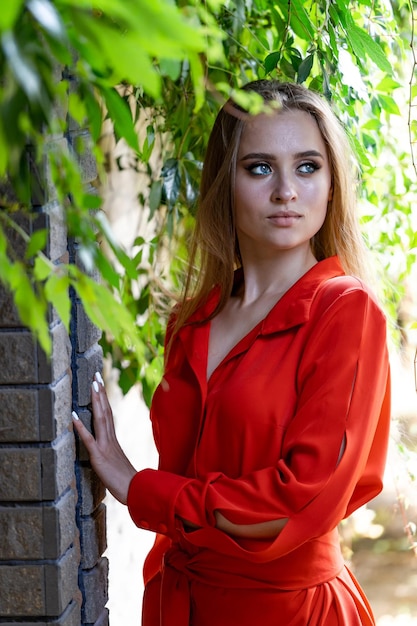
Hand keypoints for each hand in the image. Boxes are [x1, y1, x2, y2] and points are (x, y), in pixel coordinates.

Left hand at [72, 372, 136, 504]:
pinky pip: (89, 439)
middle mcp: (111, 439)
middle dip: (100, 392)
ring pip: (100, 418)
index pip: (109, 414)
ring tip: (92, 385)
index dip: (104, 398)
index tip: (100, 383)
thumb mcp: (119, 464)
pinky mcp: (99, 457)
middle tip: (96, 375)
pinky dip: (81, 427)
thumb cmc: (129, 482)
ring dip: (95, 401)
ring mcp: (105, 446)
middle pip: (106, 410)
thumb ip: (113, 455)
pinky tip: (73, 416)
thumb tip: (108, 451)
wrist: (136, 491)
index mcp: (114, 440)